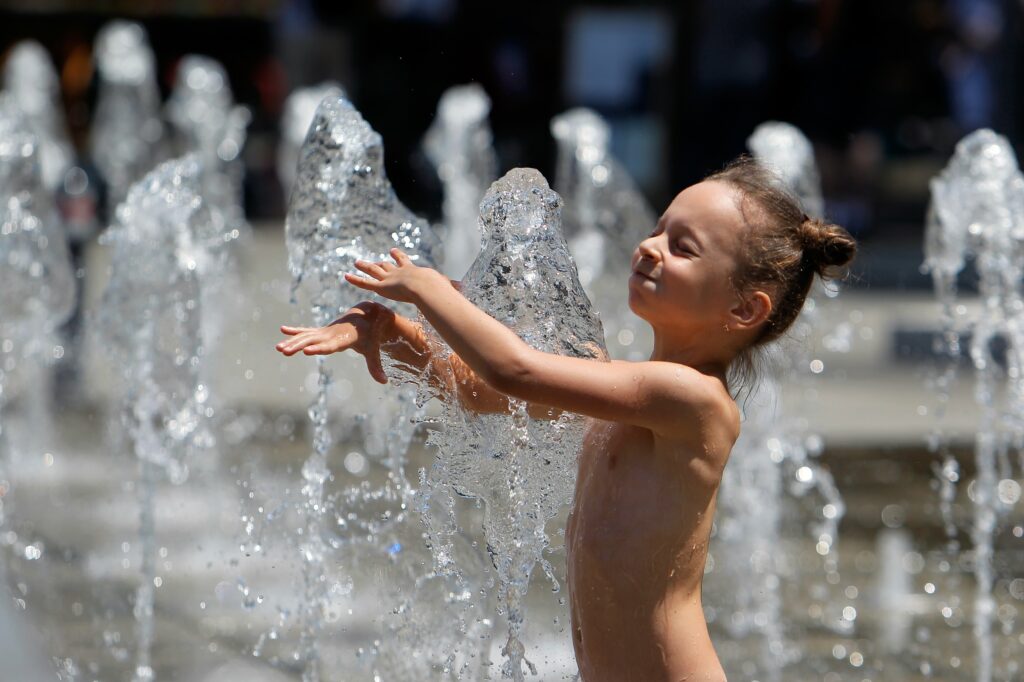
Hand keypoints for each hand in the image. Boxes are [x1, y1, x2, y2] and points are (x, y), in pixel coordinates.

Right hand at [275, 302, 392, 382]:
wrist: (367, 315)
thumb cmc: (371, 335)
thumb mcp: (374, 350)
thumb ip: (375, 366)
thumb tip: (385, 382)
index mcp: (344, 338)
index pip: (330, 345)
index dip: (319, 348)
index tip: (307, 351)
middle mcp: (332, 334)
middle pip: (313, 341)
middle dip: (299, 346)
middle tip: (284, 350)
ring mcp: (326, 332)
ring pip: (307, 336)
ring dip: (293, 342)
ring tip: (278, 348)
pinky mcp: (322, 332)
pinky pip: (307, 332)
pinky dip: (296, 331)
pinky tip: (283, 330)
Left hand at [344, 248, 446, 303]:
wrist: (426, 287)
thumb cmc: (437, 289)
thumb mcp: (444, 288)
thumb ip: (449, 290)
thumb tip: (463, 291)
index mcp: (413, 271)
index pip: (405, 263)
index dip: (399, 258)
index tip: (394, 251)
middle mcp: (400, 271)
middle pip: (388, 265)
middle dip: (383, 262)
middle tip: (378, 258)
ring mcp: (389, 278)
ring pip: (374, 271)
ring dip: (365, 266)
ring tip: (356, 261)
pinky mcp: (381, 286)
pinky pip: (365, 283)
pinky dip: (355, 279)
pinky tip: (345, 275)